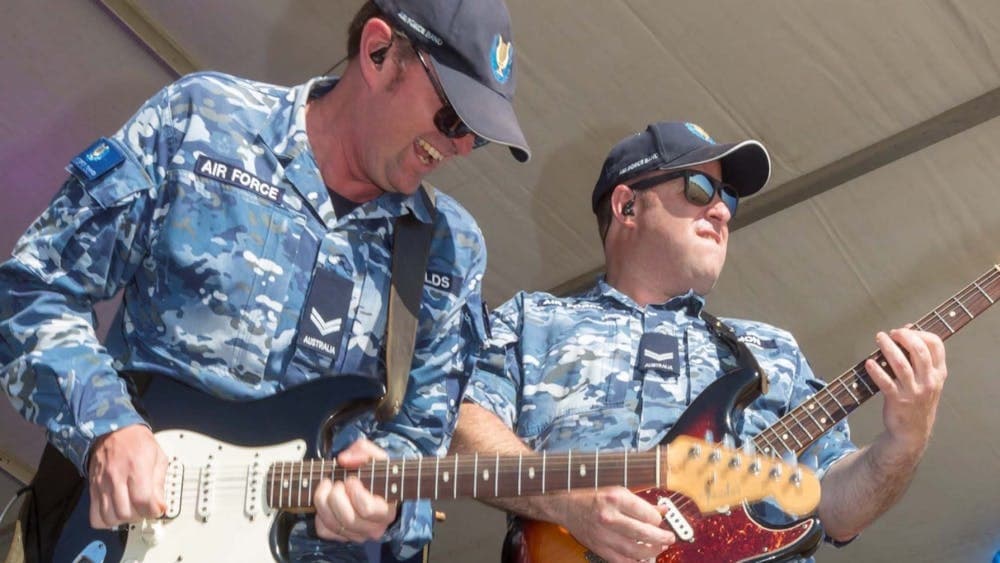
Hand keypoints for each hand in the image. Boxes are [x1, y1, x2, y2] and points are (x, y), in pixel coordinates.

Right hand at [87, 424, 167, 528]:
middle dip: (139, 516)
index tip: (157, 508)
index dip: (153, 511)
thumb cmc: (137, 442)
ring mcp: (102, 485)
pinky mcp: (92, 490)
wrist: (112, 431)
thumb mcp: (158, 457)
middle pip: (125, 513)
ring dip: (123, 520)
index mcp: (136, 467)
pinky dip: (107, 520)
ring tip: (131, 509)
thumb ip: (160, 483)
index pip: (142, 501)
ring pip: (109, 518)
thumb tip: (160, 506)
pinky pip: (95, 515)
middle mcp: (116, 477)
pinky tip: (117, 510)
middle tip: (144, 508)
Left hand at [313, 438, 397, 542]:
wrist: (372, 488)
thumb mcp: (374, 457)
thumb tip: (344, 460)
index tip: (351, 479)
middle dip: (336, 496)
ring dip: (323, 502)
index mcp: (386, 511)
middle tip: (336, 482)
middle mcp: (373, 528)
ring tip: (327, 485)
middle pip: (348, 518)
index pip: (368, 509)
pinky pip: (324, 530)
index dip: (355, 492)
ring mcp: (357, 535)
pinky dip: (320, 514)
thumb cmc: (375, 474)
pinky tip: (326, 501)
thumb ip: (363, 451)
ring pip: (334, 524)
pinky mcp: (341, 537)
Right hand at [554, 487, 674, 562]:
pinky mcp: (598, 547)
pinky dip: (635, 561)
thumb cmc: (591, 495)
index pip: (648, 514)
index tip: (660, 520)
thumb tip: (662, 511)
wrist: (565, 505)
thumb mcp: (617, 490)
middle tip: (669, 538)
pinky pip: (621, 560)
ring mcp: (603, 535)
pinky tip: (642, 558)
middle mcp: (609, 517)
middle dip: (662, 538)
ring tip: (658, 548)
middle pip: (644, 534)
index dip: (658, 519)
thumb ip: (640, 502)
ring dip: (651, 551)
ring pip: (635, 550)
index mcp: (615, 498)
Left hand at [866, 327, 946, 458]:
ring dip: (888, 348)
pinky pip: (886, 382)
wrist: (913, 432)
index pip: (936, 345)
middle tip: (890, 333)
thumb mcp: (927, 380)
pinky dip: (876, 371)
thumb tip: (905, 330)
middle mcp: (929, 381)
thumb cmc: (917, 400)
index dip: (920, 333)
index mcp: (938, 373)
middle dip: (903, 337)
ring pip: (901, 364)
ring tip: (879, 338)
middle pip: (919, 351)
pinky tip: (869, 362)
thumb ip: (919, 358)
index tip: (905, 331)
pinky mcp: (898, 400)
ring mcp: (914, 391)